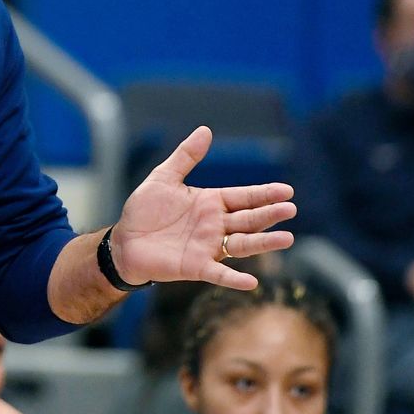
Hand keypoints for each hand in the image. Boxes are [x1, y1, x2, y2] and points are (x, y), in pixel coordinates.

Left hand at [111, 126, 295, 289]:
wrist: (124, 240)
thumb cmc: (144, 210)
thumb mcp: (164, 178)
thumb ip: (186, 156)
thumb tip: (205, 130)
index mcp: (211, 203)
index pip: (244, 197)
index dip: (264, 194)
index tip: (287, 191)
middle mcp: (215, 226)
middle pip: (249, 219)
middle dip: (269, 214)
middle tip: (290, 209)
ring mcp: (208, 247)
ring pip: (242, 245)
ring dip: (264, 243)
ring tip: (286, 239)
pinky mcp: (196, 267)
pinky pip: (218, 273)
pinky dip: (234, 279)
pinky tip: (251, 283)